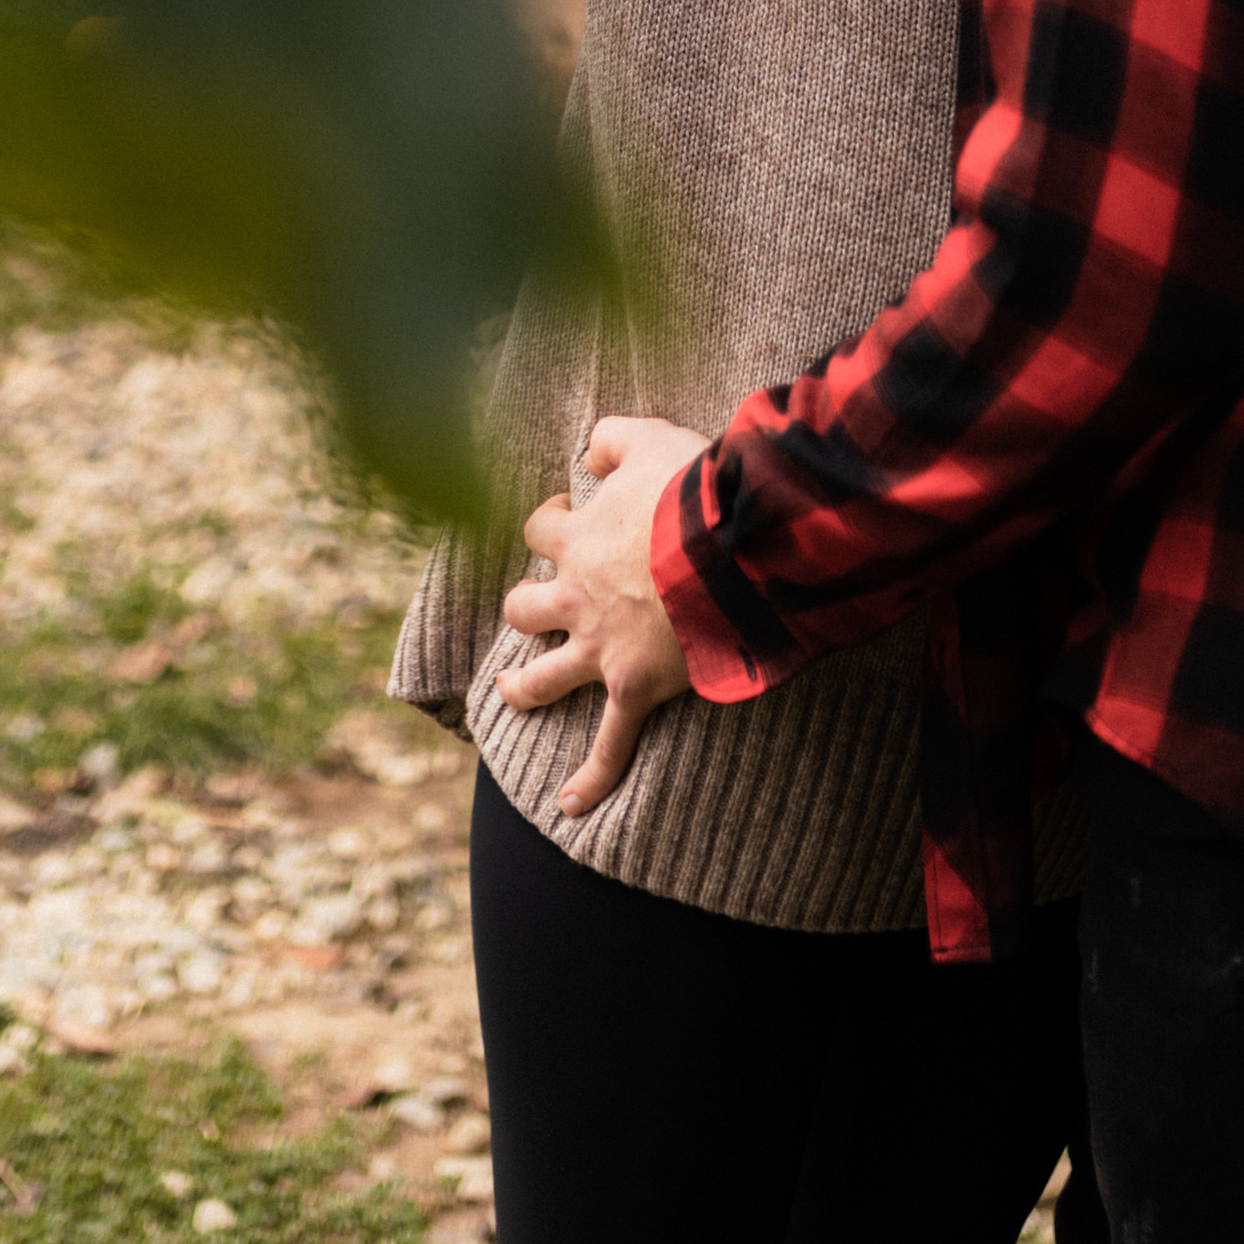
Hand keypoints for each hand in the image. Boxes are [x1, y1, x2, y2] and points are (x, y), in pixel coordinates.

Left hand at [495, 416, 706, 814]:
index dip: (549, 523)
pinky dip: (590, 778)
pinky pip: (609, 745)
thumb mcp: (651, 437)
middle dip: (525, 605)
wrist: (732, 548)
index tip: (570, 517)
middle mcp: (577, 597)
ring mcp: (602, 649)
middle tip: (540, 602)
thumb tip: (589, 452)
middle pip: (523, 606)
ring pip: (541, 677)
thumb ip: (612, 438)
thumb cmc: (694, 490)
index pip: (539, 530)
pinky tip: (569, 806)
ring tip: (511, 688)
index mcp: (578, 539)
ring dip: (523, 685)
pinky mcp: (635, 688)